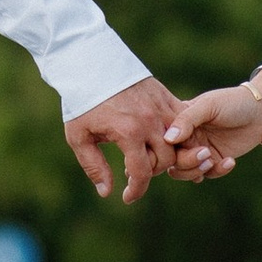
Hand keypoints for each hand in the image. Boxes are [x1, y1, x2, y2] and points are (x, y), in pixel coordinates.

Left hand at [63, 77, 218, 204]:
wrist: (92, 64)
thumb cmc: (82, 101)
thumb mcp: (79, 137)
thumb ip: (94, 166)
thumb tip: (107, 192)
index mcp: (129, 133)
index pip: (142, 173)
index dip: (136, 190)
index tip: (128, 197)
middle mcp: (150, 122)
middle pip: (166, 161)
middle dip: (151, 171)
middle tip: (135, 170)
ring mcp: (161, 108)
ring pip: (179, 143)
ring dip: (166, 155)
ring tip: (148, 156)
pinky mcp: (166, 97)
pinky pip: (182, 123)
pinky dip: (177, 136)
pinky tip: (163, 140)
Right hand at [162, 82, 261, 169]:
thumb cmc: (233, 102)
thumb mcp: (208, 106)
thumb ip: (187, 120)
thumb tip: (168, 139)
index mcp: (179, 121)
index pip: (164, 141)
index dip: (166, 149)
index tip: (182, 147)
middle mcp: (187, 137)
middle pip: (173, 160)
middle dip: (186, 162)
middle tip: (205, 153)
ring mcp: (200, 150)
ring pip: (186, 172)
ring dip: (197, 170)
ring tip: (212, 160)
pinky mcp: (216, 160)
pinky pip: (208, 174)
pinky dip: (217, 171)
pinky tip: (230, 161)